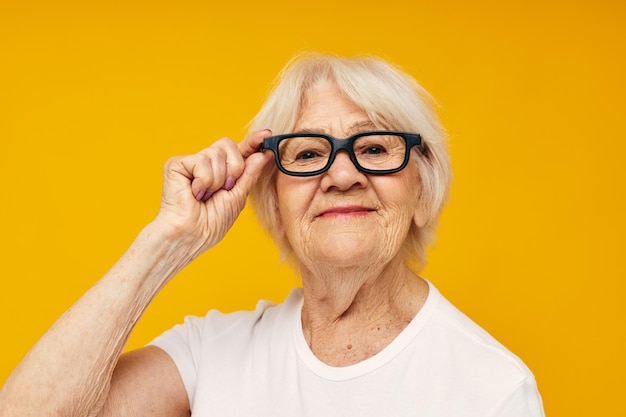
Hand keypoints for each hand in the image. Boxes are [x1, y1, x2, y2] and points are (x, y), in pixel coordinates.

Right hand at [154, 129, 272, 254]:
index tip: (267, 134)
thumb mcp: (238, 196)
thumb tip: (264, 153)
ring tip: (206, 196)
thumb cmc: (211, 223)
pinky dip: (203, 181)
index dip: (252, 142)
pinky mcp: (177, 164)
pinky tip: (195, 194)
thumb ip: (250, 173)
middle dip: (234, 168)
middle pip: (229, 145)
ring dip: (217, 180)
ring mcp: (192, 163)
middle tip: (224, 189)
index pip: (240, 151)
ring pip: (216, 153)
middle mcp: (207, 164)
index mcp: (223, 172)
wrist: (192, 235)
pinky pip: (201, 160)